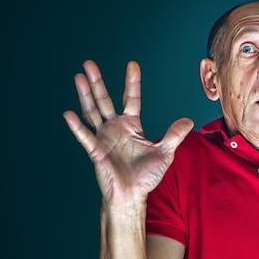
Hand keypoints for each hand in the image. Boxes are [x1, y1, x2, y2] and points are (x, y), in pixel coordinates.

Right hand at [63, 60, 193, 205]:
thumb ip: (174, 135)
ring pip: (92, 112)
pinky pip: (85, 137)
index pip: (131, 98)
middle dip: (98, 82)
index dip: (131, 82)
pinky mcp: (96, 151)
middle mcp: (116, 127)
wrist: (132, 195)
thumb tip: (189, 120)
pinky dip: (77, 126)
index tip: (132, 65)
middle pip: (105, 100)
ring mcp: (104, 138)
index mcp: (132, 125)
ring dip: (85, 95)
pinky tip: (69, 114)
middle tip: (89, 63)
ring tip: (78, 78)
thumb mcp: (165, 153)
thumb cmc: (147, 176)